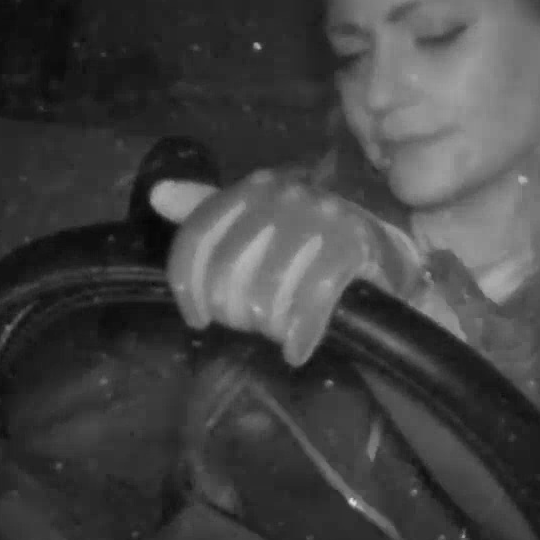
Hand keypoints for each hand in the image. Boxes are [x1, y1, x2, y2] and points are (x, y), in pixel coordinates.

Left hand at [150, 171, 424, 366]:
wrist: (382, 252)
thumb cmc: (306, 242)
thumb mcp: (256, 222)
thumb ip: (207, 210)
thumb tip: (157, 195)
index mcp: (254, 187)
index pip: (199, 236)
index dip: (188, 284)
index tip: (195, 318)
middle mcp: (284, 194)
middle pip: (227, 270)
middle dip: (232, 310)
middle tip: (245, 327)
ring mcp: (321, 218)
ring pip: (267, 290)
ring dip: (267, 325)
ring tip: (275, 335)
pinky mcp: (353, 247)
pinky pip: (312, 301)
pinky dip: (301, 334)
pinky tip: (295, 352)